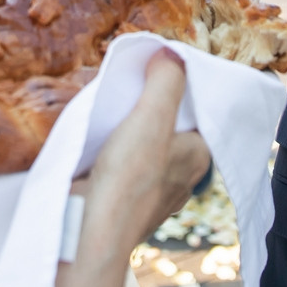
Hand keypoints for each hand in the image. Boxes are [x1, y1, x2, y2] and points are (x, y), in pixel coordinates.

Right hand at [81, 50, 212, 249]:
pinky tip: (97, 146)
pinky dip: (113, 156)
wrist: (88, 232)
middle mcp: (180, 179)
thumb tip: (171, 53)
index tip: (157, 74)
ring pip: (145, 152)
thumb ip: (166, 81)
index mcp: (198, 158)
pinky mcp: (124, 205)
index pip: (197, 115)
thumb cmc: (127, 178)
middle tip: (130, 91)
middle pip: (169, 132)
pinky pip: (124, 170)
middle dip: (151, 112)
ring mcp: (152, 196)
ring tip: (111, 115)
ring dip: (129, 134)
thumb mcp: (151, 115)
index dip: (179, 92)